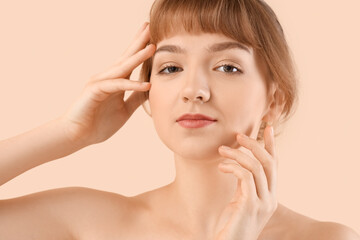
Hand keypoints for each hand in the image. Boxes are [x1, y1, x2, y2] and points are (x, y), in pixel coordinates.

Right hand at [60, 22, 154, 145]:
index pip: (130, 61)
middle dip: (138, 42)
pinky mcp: (95, 91)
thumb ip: (135, 98)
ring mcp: (100, 82)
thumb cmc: (98, 123)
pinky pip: (117, 86)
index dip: (141, 49)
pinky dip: (131, 85)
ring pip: (122, 68)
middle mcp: (108, 78)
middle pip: (126, 57)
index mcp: (115, 81)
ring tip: (152, 47)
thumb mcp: (125, 109)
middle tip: (149, 26)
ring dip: (137, 57)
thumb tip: (150, 89)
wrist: (78, 136)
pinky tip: (146, 84)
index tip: (154, 37)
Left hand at [213, 125, 277, 239]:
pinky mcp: (251, 205)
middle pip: (269, 162)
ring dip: (238, 154)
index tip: (269, 128)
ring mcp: (263, 202)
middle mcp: (271, 198)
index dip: (272, 146)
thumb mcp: (241, 200)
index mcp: (270, 195)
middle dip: (254, 144)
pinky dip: (233, 167)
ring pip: (257, 167)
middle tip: (238, 135)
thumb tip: (238, 165)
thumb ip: (244, 184)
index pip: (275, 165)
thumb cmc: (232, 224)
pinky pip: (245, 177)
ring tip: (222, 151)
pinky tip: (222, 167)